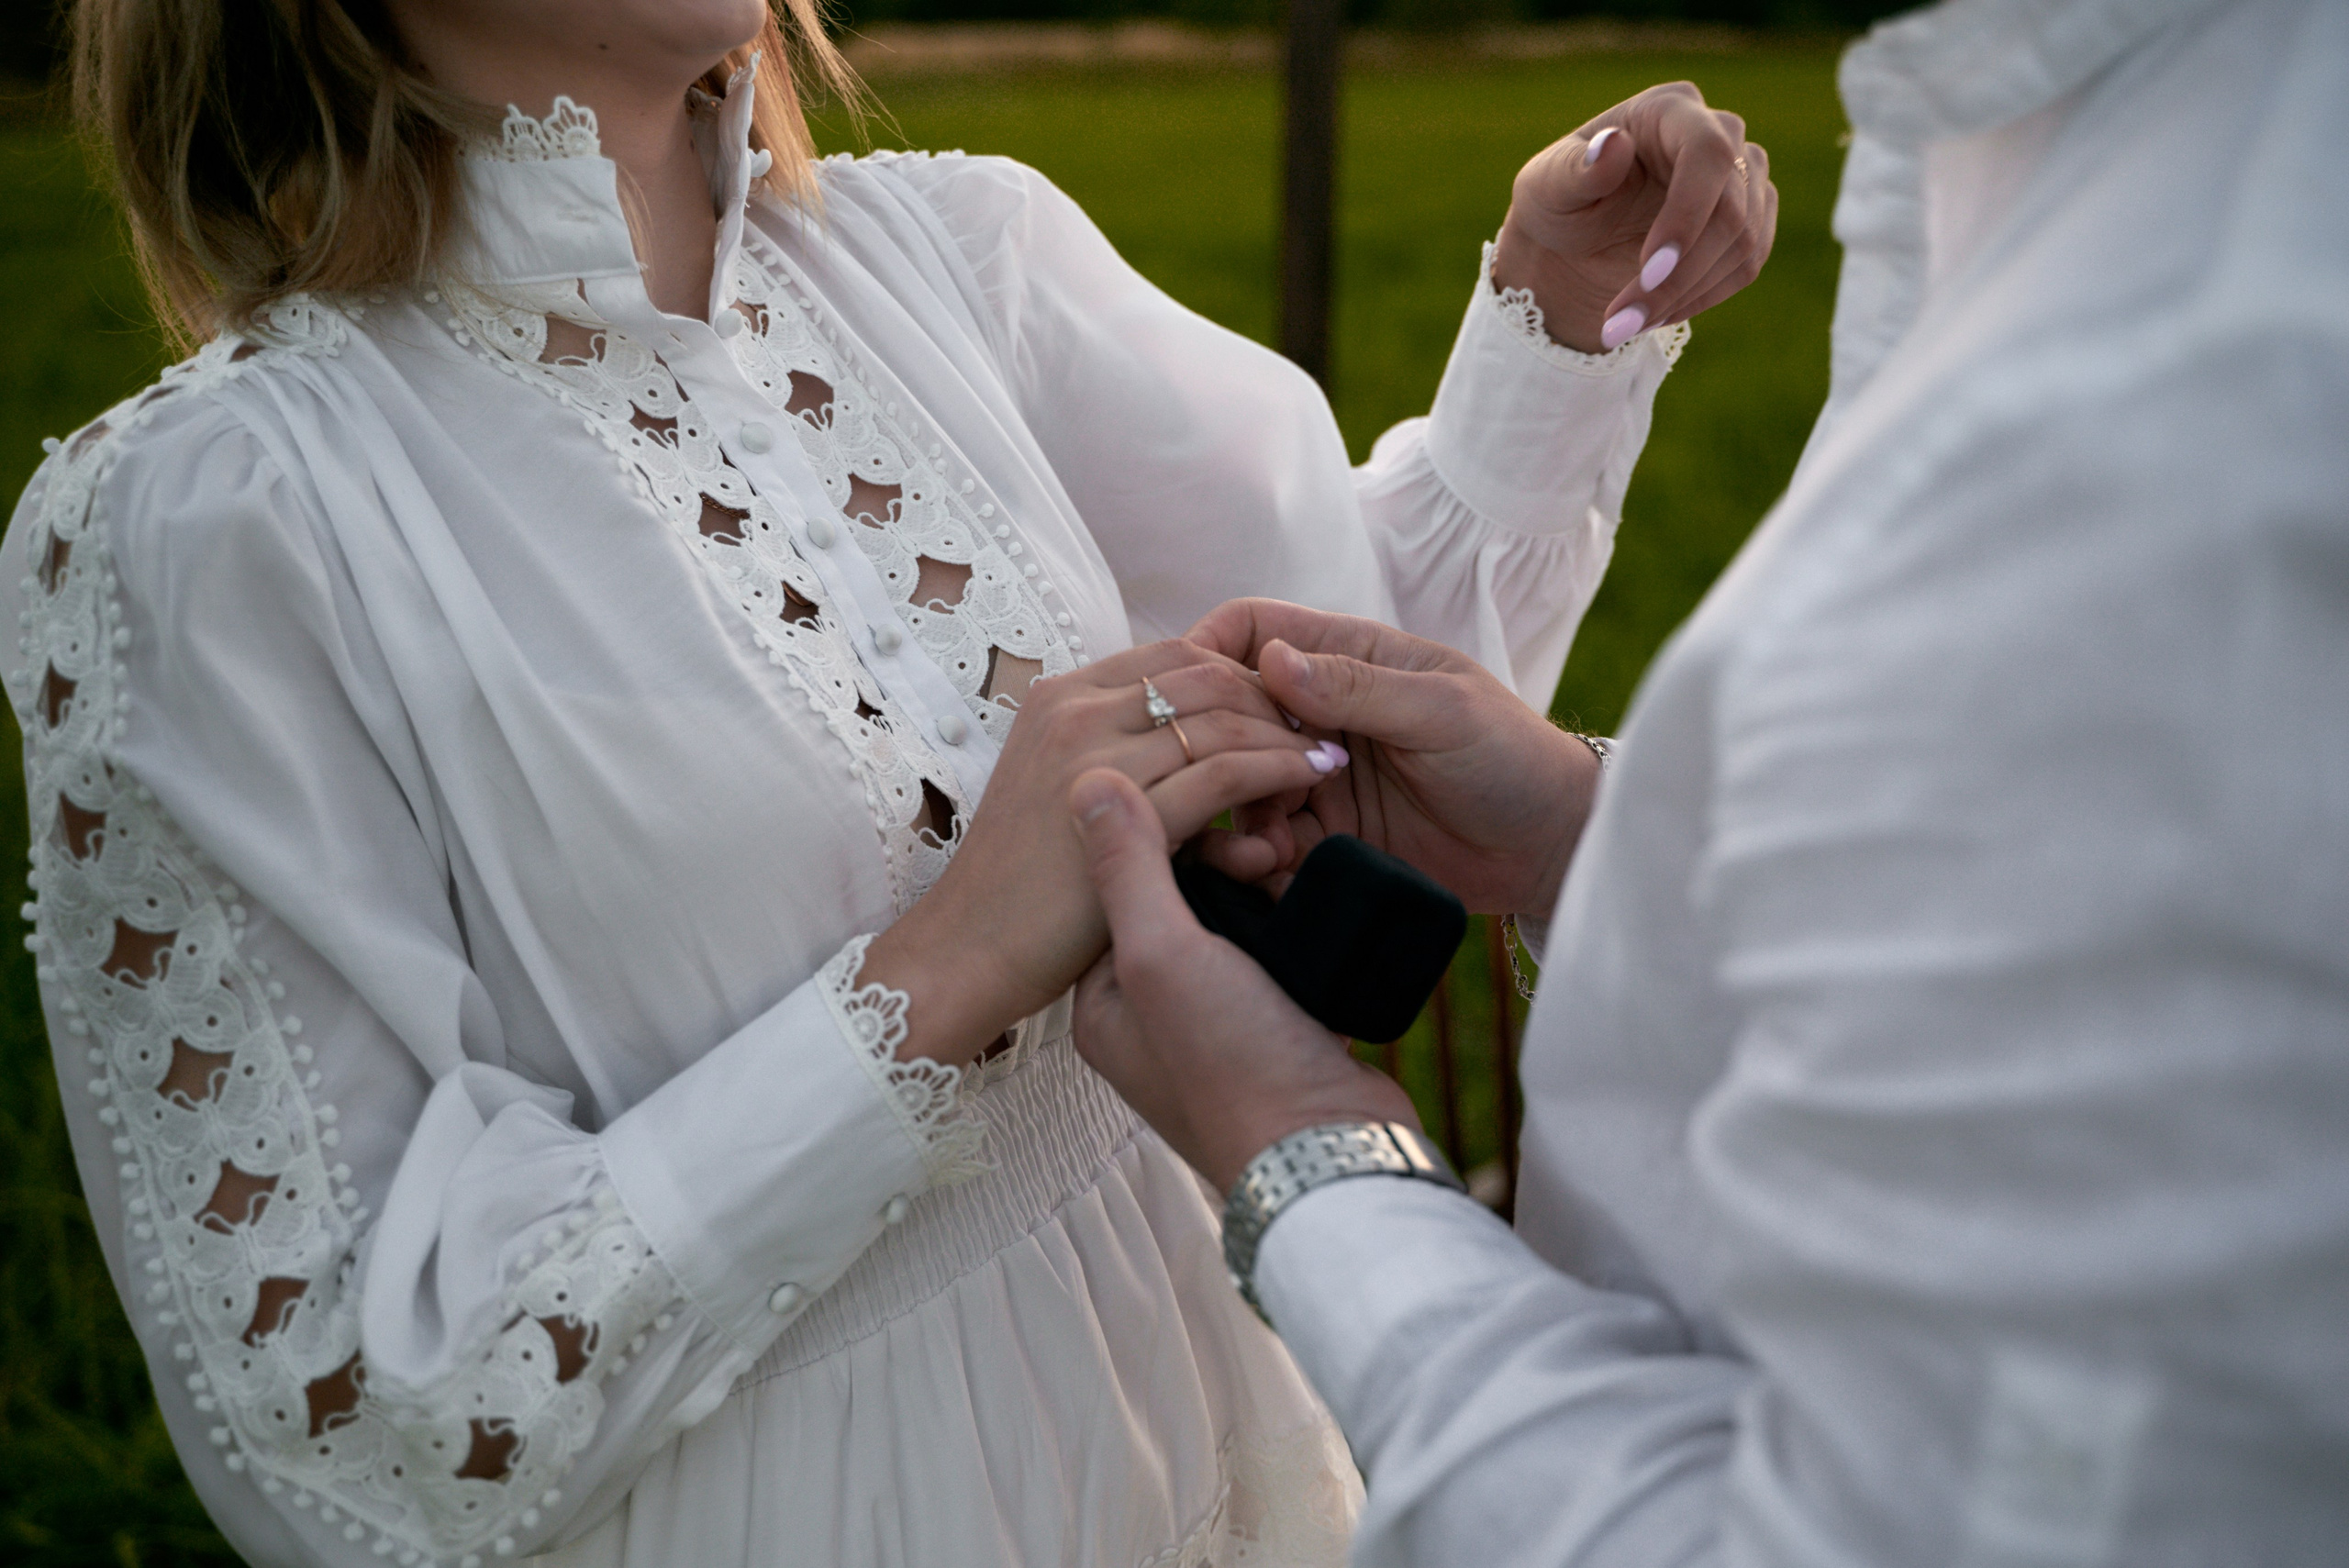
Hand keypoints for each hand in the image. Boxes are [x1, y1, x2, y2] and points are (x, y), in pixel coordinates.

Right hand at [863, 639, 1346, 1065]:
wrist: (969, 950)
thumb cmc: (1022, 887)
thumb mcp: (1063, 791)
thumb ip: (1116, 751)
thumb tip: (1186, 733)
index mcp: (1062, 696)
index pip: (1176, 652)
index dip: (1242, 672)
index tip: (1284, 705)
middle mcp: (1075, 709)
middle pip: (1207, 674)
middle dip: (1276, 697)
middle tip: (1322, 726)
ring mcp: (1096, 754)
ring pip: (1223, 719)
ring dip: (1286, 734)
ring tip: (1329, 756)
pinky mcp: (1123, 808)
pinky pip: (1226, 774)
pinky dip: (1279, 772)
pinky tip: (1309, 785)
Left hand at [1070, 769, 1417, 1194]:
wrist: (1332, 1152)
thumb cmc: (1234, 1070)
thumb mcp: (1162, 955)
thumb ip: (1128, 866)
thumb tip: (1089, 781)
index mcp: (1103, 1002)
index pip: (1120, 886)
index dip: (1170, 841)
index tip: (1219, 829)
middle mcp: (1152, 1014)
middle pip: (1182, 898)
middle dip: (1228, 865)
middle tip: (1265, 857)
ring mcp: (1217, 1025)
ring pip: (1237, 921)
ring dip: (1269, 890)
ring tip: (1292, 878)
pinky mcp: (1277, 1029)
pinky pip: (1282, 953)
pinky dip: (1301, 927)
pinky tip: (1321, 914)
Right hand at [1187, 599, 1597, 916]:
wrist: (1553, 848)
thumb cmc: (1514, 757)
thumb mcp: (1443, 711)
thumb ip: (1359, 688)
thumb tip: (1272, 662)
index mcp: (1347, 658)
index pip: (1252, 631)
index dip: (1208, 651)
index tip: (1188, 693)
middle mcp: (1320, 716)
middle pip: (1229, 715)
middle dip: (1217, 751)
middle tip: (1238, 789)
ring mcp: (1316, 779)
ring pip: (1238, 786)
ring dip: (1238, 815)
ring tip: (1264, 848)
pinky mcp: (1324, 839)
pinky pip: (1266, 845)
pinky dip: (1258, 860)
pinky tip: (1275, 874)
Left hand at [1493, 81, 1776, 352]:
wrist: (1572, 243)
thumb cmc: (1556, 203)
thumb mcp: (1546, 188)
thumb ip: (1575, 170)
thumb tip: (1614, 146)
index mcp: (1668, 108)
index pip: (1707, 153)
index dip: (1687, 215)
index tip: (1650, 271)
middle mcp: (1719, 133)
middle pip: (1730, 210)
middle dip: (1677, 276)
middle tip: (1621, 322)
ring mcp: (1742, 176)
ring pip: (1743, 243)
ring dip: (1684, 296)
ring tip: (1624, 326)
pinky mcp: (1752, 219)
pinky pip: (1747, 265)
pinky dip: (1701, 299)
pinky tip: (1655, 315)